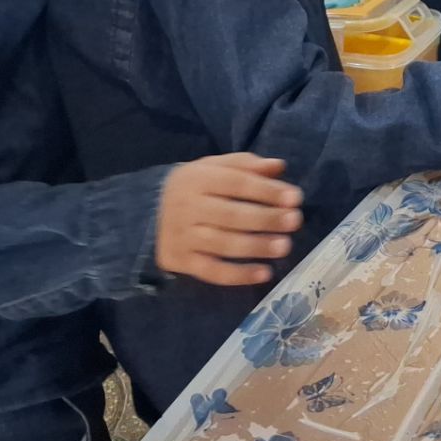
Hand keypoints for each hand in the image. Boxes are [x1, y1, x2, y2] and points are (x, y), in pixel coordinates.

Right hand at [155, 153, 302, 286]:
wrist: (145, 215)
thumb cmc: (193, 188)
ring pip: (223, 244)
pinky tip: (264, 273)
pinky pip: (212, 271)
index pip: (236, 183)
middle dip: (266, 218)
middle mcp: (187, 207)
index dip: (267, 190)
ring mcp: (183, 237)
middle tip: (295, 221)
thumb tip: (279, 166)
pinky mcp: (181, 262)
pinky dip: (239, 275)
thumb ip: (245, 165)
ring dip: (256, 246)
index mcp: (197, 179)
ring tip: (285, 246)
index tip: (295, 197)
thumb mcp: (213, 168)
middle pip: (231, 215)